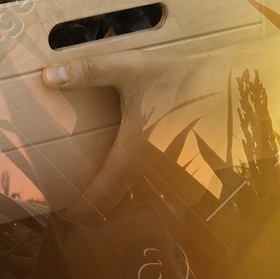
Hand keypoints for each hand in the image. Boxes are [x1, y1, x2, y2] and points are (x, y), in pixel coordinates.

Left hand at [41, 37, 225, 226]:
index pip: (100, 202)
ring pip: (143, 205)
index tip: (62, 207)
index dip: (77, 211)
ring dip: (124, 200)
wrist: (231, 82)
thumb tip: (48, 75)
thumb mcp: (131, 66)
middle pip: (119, 209)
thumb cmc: (180, 74)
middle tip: (80, 191)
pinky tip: (141, 170)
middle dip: (97, 206)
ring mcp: (179, 182)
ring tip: (107, 181)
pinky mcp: (196, 179)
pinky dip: (148, 192)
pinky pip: (165, 196)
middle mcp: (157, 176)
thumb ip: (88, 71)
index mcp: (136, 155)